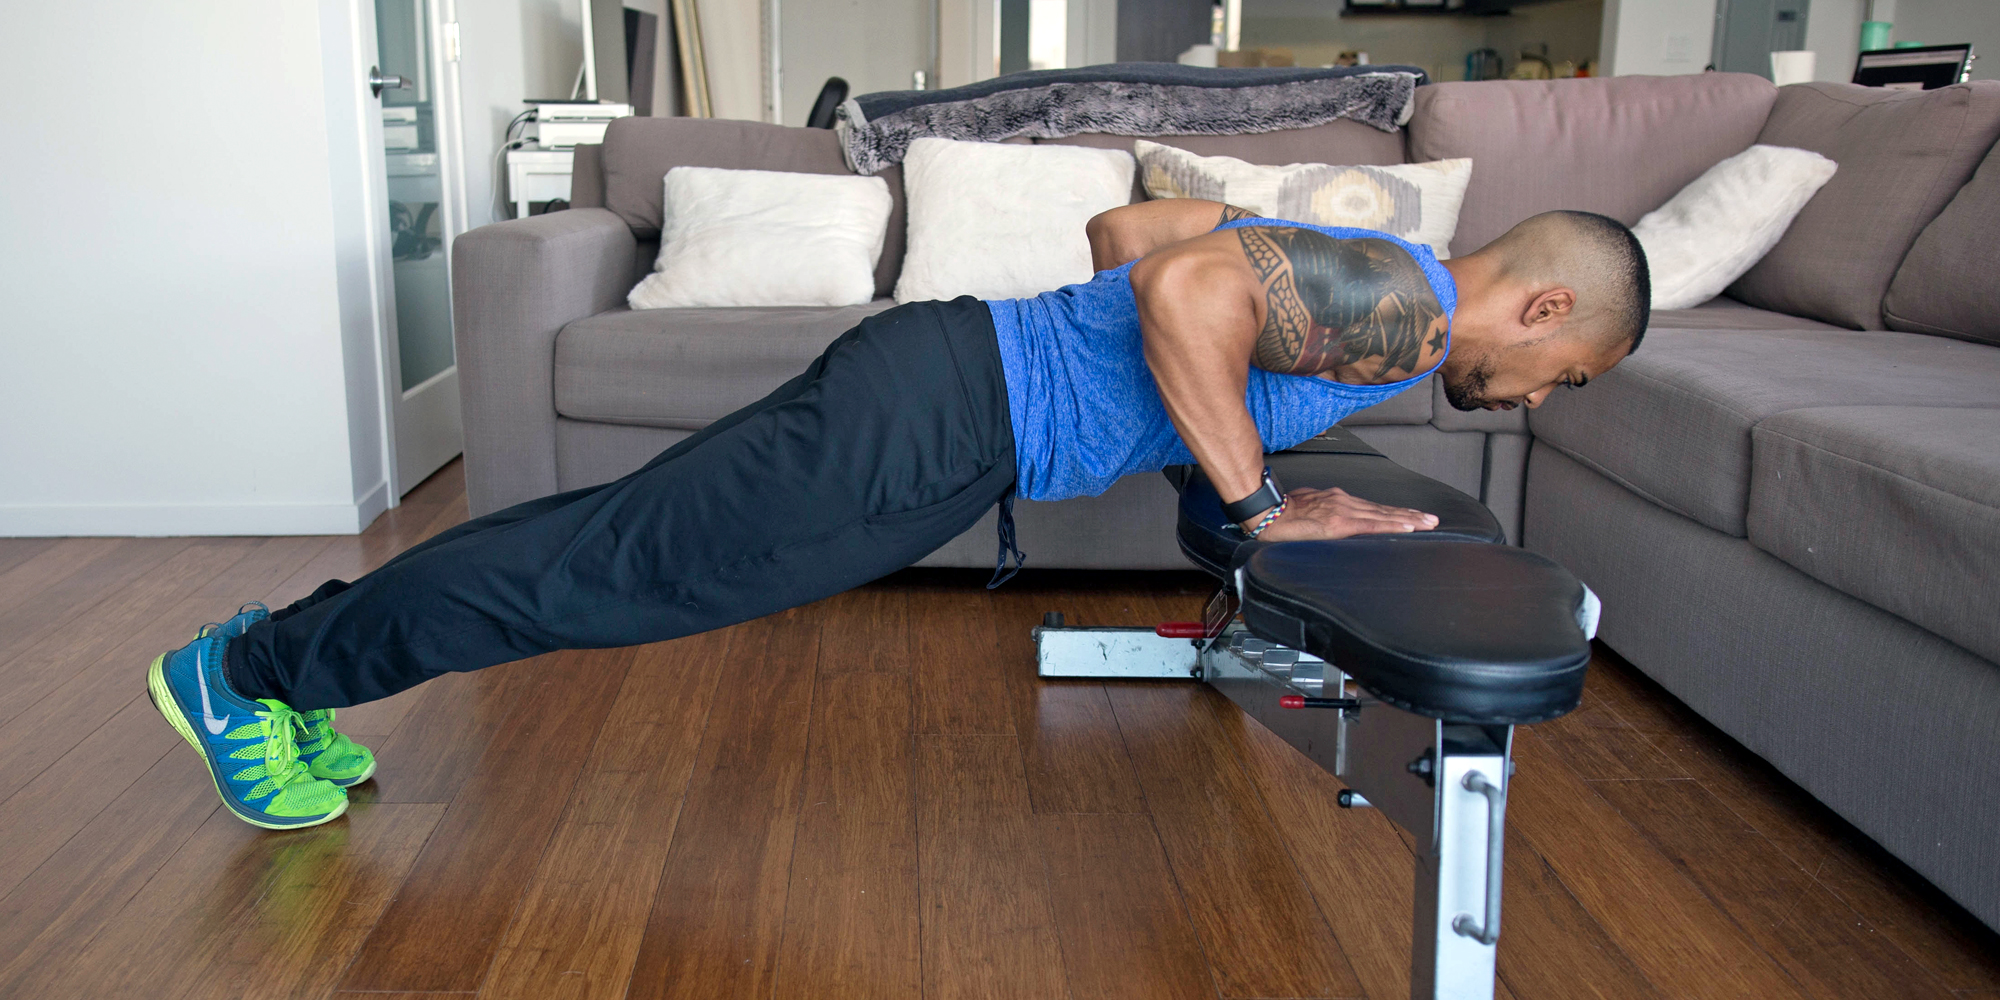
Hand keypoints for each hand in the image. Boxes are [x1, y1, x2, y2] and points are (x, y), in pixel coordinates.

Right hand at [1248, 487, 1438, 541]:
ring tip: (1428, 524)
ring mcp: (1343, 511)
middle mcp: (1344, 503)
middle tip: (1432, 520)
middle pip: (1384, 510)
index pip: (1372, 509)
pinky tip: (1407, 528)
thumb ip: (1322, 515)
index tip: (1413, 516)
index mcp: (1337, 502)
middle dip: (1410, 515)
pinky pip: (1371, 525)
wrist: (1266, 513)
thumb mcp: (1307, 509)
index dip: (1394, 513)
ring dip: (1408, 519)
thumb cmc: (1281, 514)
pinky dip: (1391, 525)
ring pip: (1383, 515)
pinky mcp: (1339, 523)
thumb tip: (1327, 523)